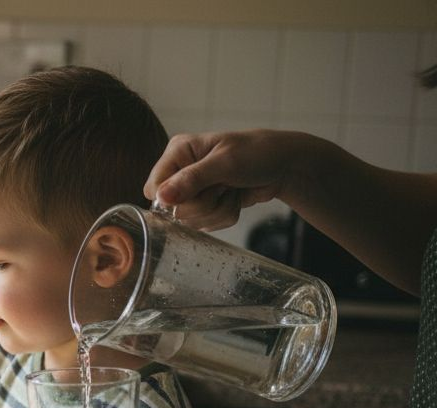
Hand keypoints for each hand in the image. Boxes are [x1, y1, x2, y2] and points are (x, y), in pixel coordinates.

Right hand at [144, 129, 305, 230]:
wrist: (283, 167)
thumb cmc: (256, 154)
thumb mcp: (225, 163)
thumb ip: (191, 179)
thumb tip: (161, 197)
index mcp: (178, 152)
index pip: (154, 188)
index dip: (172, 198)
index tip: (200, 189)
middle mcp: (181, 172)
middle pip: (173, 209)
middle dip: (204, 204)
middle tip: (223, 185)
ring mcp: (193, 191)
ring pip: (191, 220)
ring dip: (218, 210)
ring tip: (232, 189)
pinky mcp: (206, 206)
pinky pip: (206, 225)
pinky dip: (225, 215)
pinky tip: (235, 198)